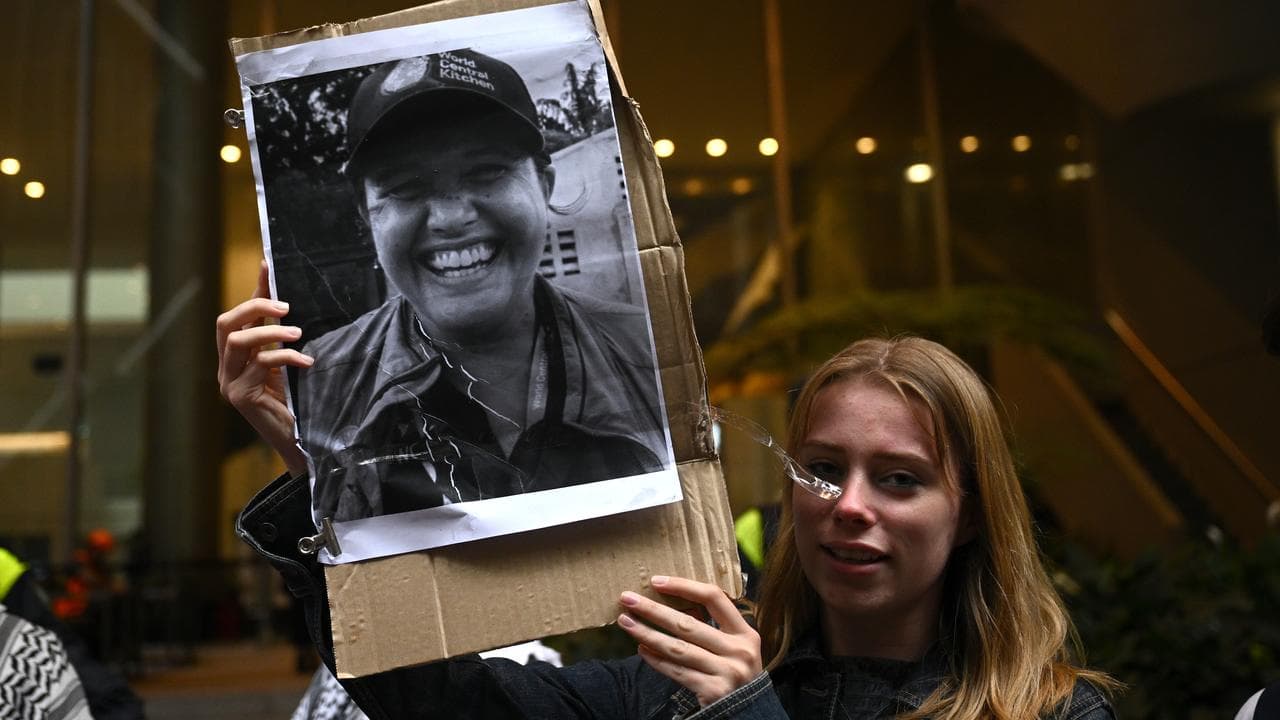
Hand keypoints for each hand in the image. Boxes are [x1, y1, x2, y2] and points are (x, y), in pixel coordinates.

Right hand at [216, 261, 311, 475]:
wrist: (301, 440)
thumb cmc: (297, 401)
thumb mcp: (289, 362)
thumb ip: (285, 335)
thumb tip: (291, 300)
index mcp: (236, 357)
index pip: (237, 317)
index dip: (253, 291)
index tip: (269, 266)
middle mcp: (226, 368)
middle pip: (224, 324)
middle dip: (253, 307)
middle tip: (284, 306)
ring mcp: (229, 383)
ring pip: (237, 341)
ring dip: (269, 332)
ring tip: (297, 334)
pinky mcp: (239, 396)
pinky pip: (259, 364)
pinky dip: (285, 357)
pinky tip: (305, 363)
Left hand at [618, 575, 761, 706]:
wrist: (750, 714)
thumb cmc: (736, 674)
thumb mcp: (737, 648)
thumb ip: (716, 629)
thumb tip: (672, 606)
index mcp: (745, 633)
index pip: (714, 598)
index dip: (684, 586)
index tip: (657, 581)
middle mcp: (739, 650)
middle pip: (688, 623)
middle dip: (654, 610)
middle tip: (628, 599)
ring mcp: (727, 672)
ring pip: (678, 648)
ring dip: (648, 634)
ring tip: (626, 622)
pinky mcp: (714, 692)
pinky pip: (677, 671)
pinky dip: (657, 660)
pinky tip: (641, 649)